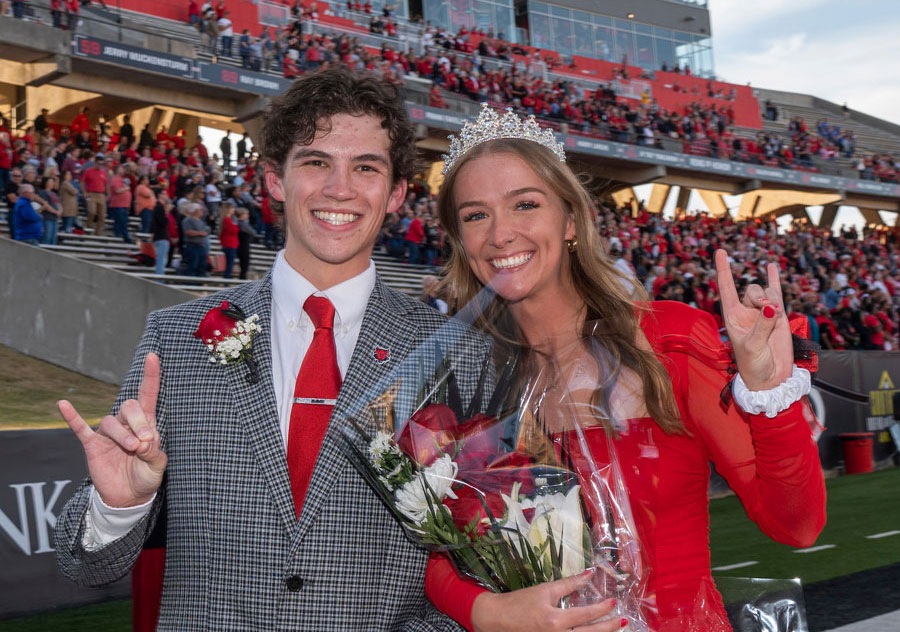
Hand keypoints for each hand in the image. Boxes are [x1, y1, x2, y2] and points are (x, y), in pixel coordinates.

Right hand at [58, 352, 166, 506]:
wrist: (128, 498)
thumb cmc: (146, 477)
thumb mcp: (157, 466)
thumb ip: (154, 452)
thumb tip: (144, 441)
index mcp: (146, 424)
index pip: (148, 395)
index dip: (150, 376)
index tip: (153, 357)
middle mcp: (126, 424)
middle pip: (129, 406)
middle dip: (138, 421)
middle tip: (144, 441)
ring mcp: (108, 434)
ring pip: (110, 421)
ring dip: (122, 434)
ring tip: (133, 448)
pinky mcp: (92, 445)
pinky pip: (79, 428)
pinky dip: (72, 416)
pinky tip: (63, 404)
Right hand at [471, 572, 623, 631]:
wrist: (496, 620)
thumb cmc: (519, 603)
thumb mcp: (544, 590)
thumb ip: (569, 584)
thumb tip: (589, 574)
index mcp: (555, 621)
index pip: (587, 615)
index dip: (603, 609)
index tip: (614, 603)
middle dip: (610, 628)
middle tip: (624, 621)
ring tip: (614, 629)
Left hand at [714, 249, 792, 389]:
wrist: (770, 378)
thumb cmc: (754, 365)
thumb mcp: (753, 347)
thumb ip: (762, 326)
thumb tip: (771, 306)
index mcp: (732, 317)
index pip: (726, 288)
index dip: (723, 269)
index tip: (720, 251)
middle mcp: (746, 312)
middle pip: (751, 290)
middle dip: (761, 296)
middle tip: (770, 312)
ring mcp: (763, 312)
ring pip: (767, 292)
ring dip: (773, 298)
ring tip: (777, 315)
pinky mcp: (778, 316)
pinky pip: (777, 293)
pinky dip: (774, 280)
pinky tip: (770, 266)